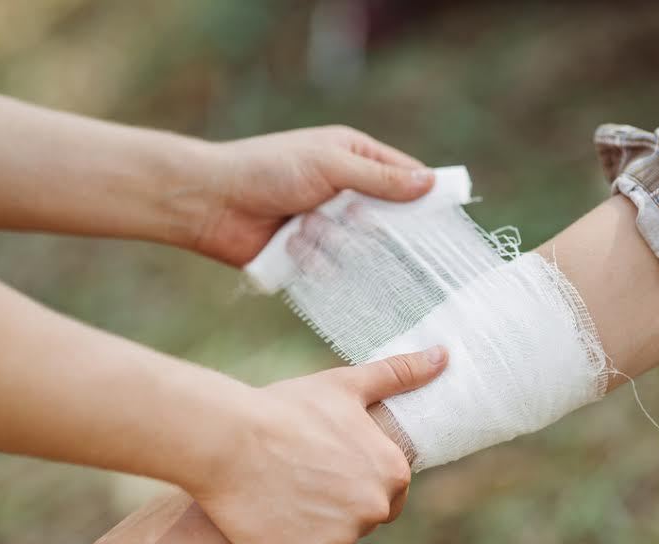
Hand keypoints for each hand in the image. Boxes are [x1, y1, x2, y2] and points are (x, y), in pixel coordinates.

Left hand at [188, 126, 433, 265]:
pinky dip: (321, 263)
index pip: (406, 176)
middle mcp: (346, 192)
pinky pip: (336, 270)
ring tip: (310, 229)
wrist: (210, 203)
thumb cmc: (267, 170)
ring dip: (342, 244)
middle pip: (390, 219)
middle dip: (380, 229)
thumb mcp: (329, 165)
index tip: (447, 219)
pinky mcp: (312, 256)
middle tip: (376, 234)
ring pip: (364, 249)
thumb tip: (430, 183)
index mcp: (354, 158)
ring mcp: (330, 226)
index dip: (427, 195)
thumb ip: (380, 178)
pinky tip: (298, 249)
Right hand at [190, 346, 446, 543]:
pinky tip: (272, 513)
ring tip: (282, 489)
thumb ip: (400, 374)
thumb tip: (444, 356)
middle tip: (301, 473)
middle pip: (363, 515)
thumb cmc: (287, 408)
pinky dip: (291, 542)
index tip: (328, 462)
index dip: (357, 475)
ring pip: (334, 537)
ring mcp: (343, 539)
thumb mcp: (346, 385)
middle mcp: (375, 509)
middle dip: (338, 500)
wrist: (228, 440)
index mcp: (392, 471)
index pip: (389, 489)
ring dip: (314, 521)